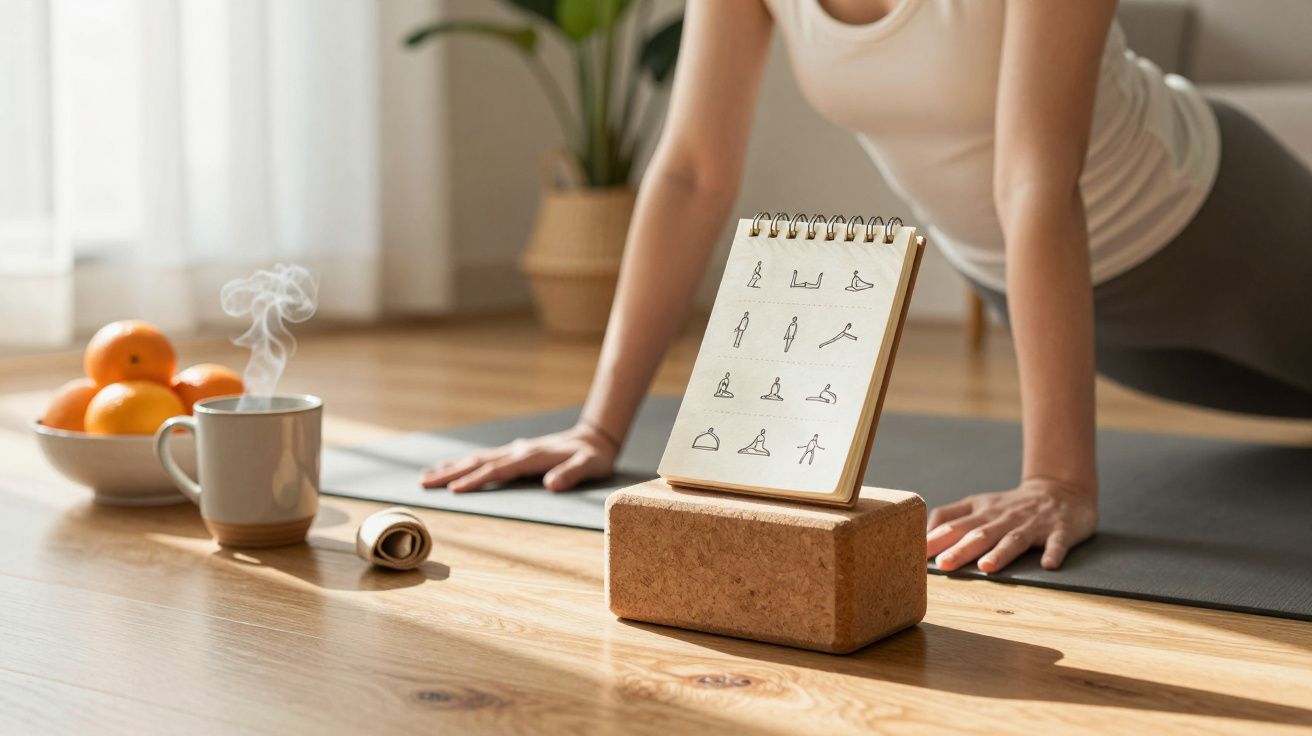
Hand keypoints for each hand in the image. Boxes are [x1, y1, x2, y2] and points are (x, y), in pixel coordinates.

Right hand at [420, 424, 617, 492]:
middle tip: (423, 483)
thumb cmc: (593, 457)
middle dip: (450, 472)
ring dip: (452, 466)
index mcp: (530, 456)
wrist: (595, 439)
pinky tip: (452, 468)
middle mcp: (518, 451)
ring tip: (426, 477)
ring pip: (477, 458)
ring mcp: (515, 450)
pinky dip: (464, 463)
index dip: (475, 480)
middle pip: (478, 462)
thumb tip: (551, 484)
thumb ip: (572, 474)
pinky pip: (484, 458)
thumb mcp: (589, 467)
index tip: (454, 490)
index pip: (498, 470)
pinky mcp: (515, 452)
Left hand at [925, 477, 1096, 572]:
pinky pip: (1057, 542)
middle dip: (961, 549)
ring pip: (1014, 539)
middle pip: (980, 534)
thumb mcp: (978, 504)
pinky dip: (1053, 552)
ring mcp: (1032, 524)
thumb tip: (923, 536)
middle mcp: (1004, 517)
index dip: (936, 538)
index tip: (916, 553)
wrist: (1061, 490)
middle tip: (944, 564)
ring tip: (987, 567)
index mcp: (982, 511)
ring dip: (1001, 553)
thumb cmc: (1011, 505)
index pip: (955, 524)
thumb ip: (950, 516)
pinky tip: (1048, 564)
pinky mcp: (1060, 530)